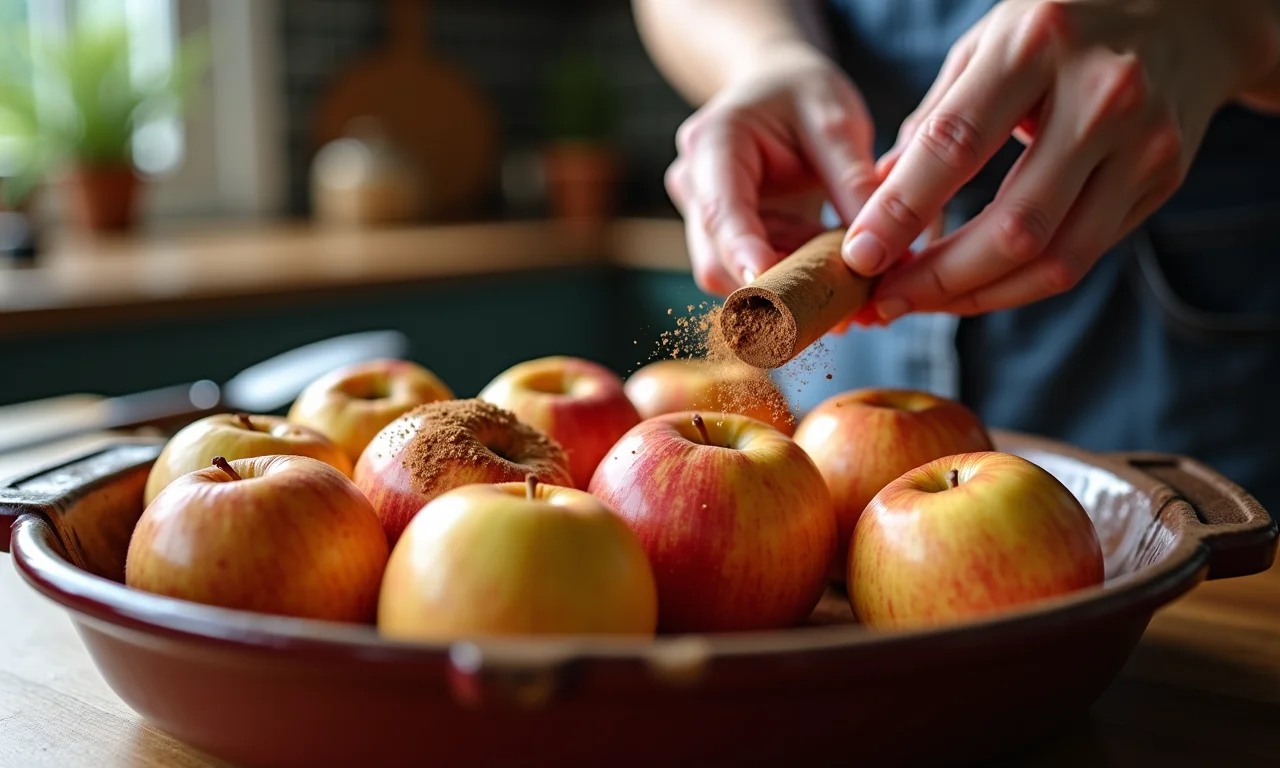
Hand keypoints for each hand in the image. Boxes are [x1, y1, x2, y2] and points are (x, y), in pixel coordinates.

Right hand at [665, 44, 878, 294]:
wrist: (776, 90)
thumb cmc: (803, 94)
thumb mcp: (837, 120)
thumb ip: (853, 180)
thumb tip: (873, 250)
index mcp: (712, 142)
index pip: (721, 209)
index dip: (742, 251)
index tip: (768, 286)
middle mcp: (694, 186)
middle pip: (719, 259)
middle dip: (780, 284)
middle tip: (848, 295)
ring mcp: (702, 219)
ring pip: (736, 279)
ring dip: (792, 285)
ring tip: (848, 271)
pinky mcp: (722, 243)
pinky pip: (753, 278)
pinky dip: (794, 280)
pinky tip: (830, 266)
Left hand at [840, 0, 1279, 322]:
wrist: (1194, 11)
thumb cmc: (1062, 26)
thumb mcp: (988, 44)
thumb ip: (933, 121)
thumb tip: (874, 202)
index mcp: (1036, 44)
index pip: (955, 146)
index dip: (901, 212)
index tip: (858, 257)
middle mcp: (1101, 95)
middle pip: (1013, 226)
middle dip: (938, 279)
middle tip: (885, 298)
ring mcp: (1144, 143)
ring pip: (1055, 259)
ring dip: (978, 297)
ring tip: (923, 303)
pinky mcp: (1165, 179)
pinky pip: (1083, 255)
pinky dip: (1020, 283)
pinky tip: (975, 285)